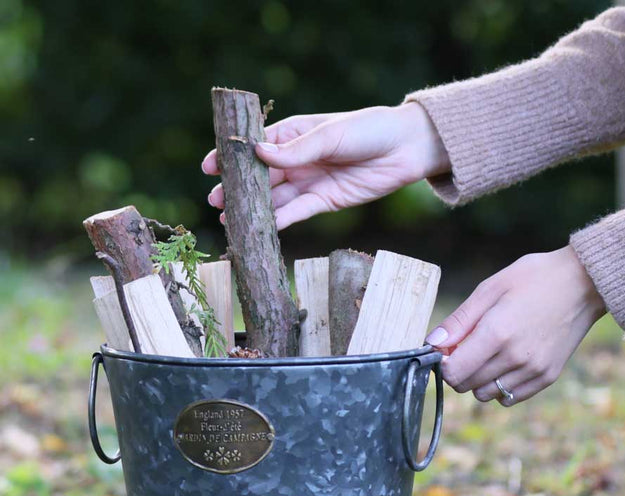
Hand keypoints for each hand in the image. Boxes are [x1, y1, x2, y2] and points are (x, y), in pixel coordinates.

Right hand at [201, 103, 448, 229]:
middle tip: (216, 200)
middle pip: (261, 175)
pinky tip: (263, 227)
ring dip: (255, 208)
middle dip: (238, 188)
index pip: (257, 145)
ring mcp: (310, 181)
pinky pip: (297, 212)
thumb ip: (296, 149)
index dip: (233, 155)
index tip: (209, 165)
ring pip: (275, 197)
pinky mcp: (324, 201)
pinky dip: (280, 220)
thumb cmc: (369, 130)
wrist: (406, 150)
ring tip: (230, 220)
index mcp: (295, 133)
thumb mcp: (331, 135)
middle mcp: (298, 159)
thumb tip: (257, 153)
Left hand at [425, 246, 605, 404]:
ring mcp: (533, 370)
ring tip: (489, 353)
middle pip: (466, 386)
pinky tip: (505, 363)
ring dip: (478, 380)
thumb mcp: (490, 289)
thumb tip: (433, 343)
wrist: (585, 284)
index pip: (453, 373)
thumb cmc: (534, 278)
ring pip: (485, 395)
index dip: (444, 363)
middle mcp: (515, 358)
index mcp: (497, 333)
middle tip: (468, 347)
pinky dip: (500, 386)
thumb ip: (460, 320)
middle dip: (458, 370)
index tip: (448, 349)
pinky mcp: (547, 377)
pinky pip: (509, 397)